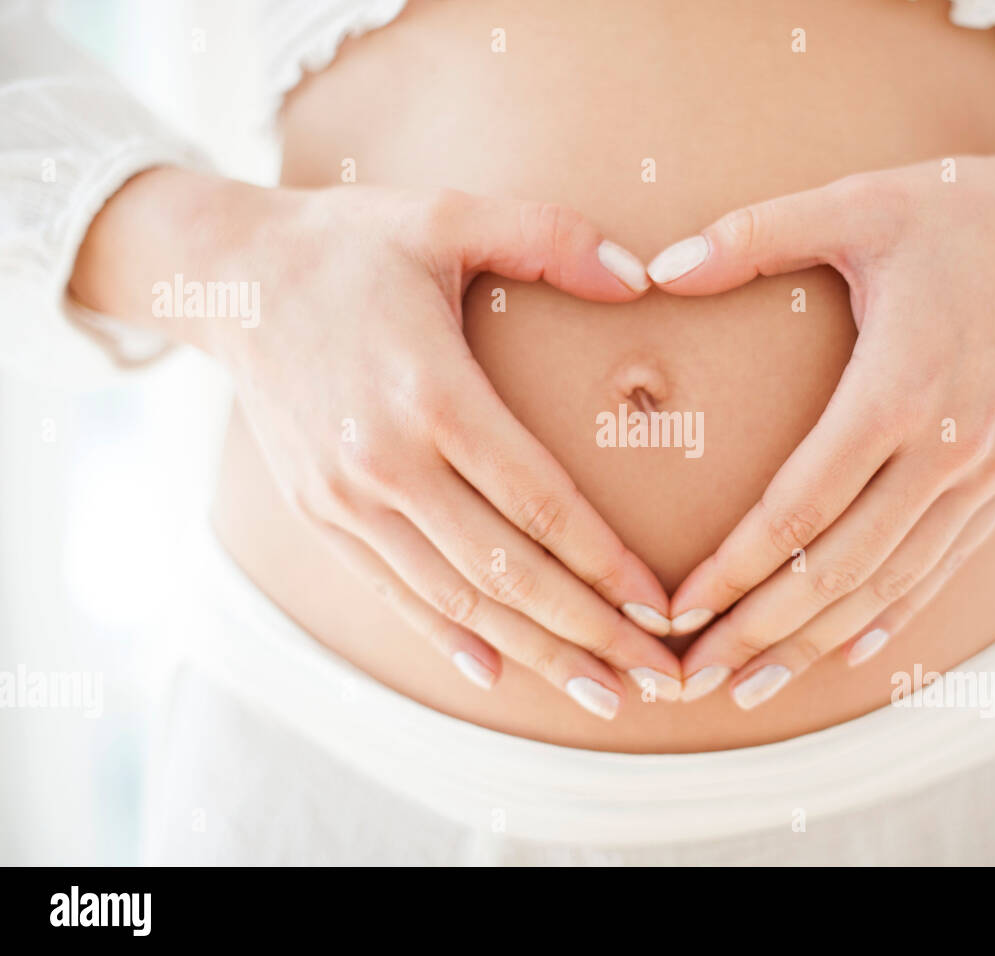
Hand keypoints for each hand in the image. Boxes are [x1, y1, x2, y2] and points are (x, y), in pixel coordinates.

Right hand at [71, 168, 682, 717]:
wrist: (229, 279)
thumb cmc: (352, 244)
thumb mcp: (449, 214)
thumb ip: (551, 239)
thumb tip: (641, 277)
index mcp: (429, 393)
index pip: (539, 504)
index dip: (608, 565)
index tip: (666, 607)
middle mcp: (384, 462)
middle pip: (506, 573)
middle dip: (591, 634)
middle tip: (659, 677)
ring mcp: (346, 499)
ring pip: (456, 600)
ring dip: (536, 654)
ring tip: (602, 694)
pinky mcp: (321, 515)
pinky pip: (394, 594)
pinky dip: (450, 639)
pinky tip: (499, 674)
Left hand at [646, 131, 994, 707]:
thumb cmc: (960, 210)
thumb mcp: (856, 203)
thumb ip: (750, 235)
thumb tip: (656, 270)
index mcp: (898, 388)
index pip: (800, 507)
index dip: (734, 569)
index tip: (677, 612)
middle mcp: (947, 449)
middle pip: (839, 569)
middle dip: (759, 631)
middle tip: (694, 679)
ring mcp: (986, 475)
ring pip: (890, 584)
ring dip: (815, 643)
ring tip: (751, 687)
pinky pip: (942, 568)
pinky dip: (890, 616)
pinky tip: (846, 653)